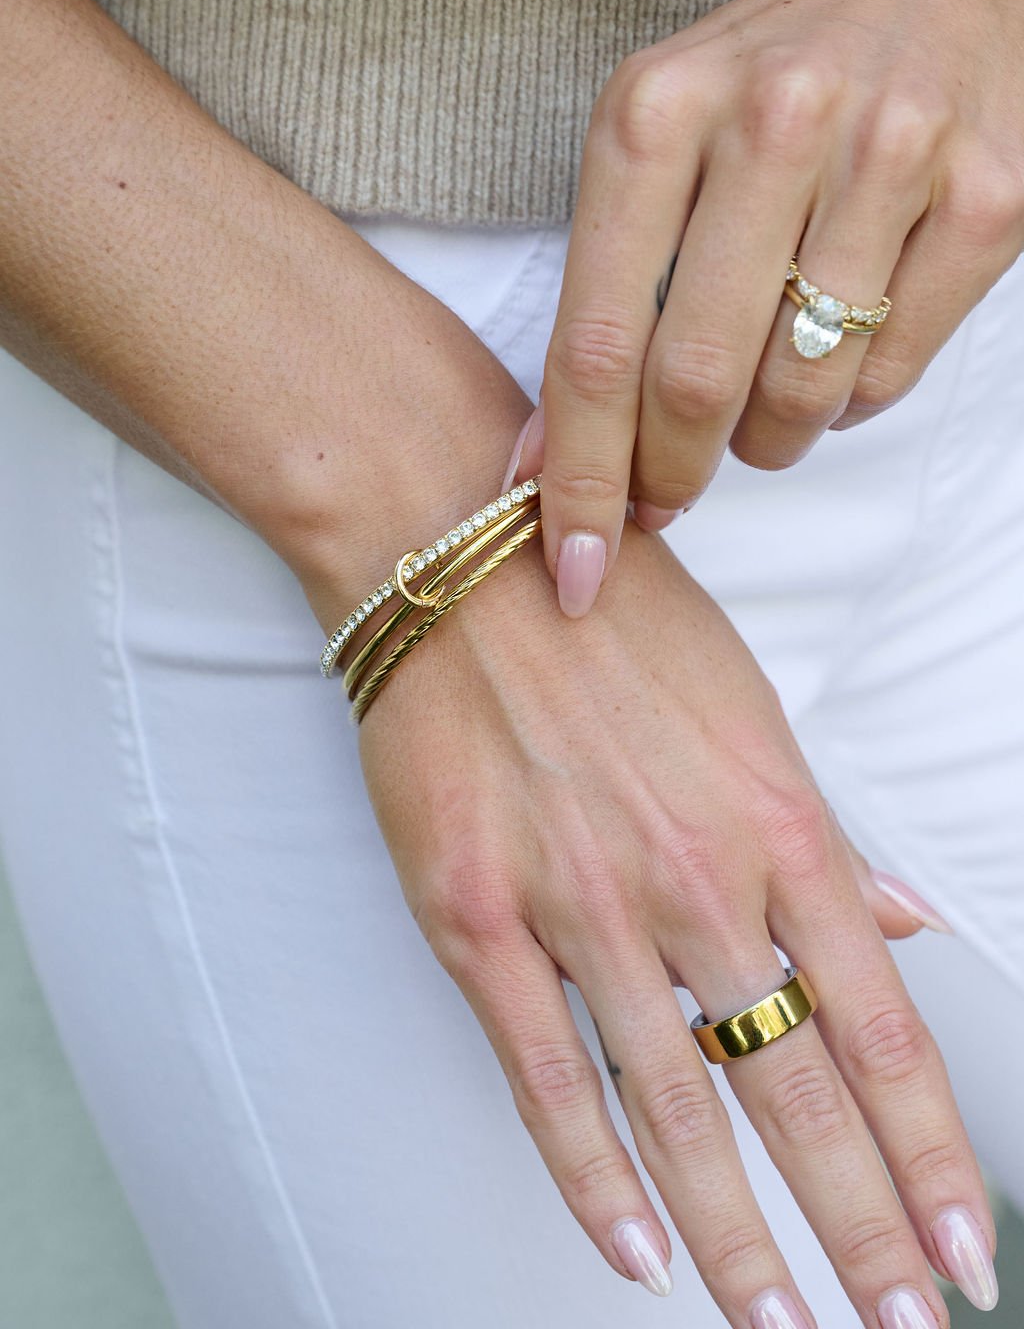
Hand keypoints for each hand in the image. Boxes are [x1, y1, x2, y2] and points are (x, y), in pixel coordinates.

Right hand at [345, 523, 991, 1322]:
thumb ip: (821, 836)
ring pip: (676, 1109)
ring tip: (786, 1327)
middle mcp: (696, 881)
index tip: (970, 1247)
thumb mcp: (750, 708)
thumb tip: (903, 925)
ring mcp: (582, 907)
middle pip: (795, 1091)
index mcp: (777, 825)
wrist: (461, 564)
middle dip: (863, 1227)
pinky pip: (544, 1076)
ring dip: (740, 1239)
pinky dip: (592, 1178)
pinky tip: (638, 1254)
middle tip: (905, 1327)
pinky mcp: (478, 920)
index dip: (932, 1151)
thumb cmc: (616, 622)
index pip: (878, 1028)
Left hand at [533, 0, 1023, 614]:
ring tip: (753, 408)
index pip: (596, 339)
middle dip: (666, 475)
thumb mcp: (652, 142)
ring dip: (762, 442)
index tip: (569, 565)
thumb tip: (545, 461)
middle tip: (661, 498)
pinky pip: (890, 376)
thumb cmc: (764, 75)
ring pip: (800, 392)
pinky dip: (844, 405)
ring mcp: (893, 157)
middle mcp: (775, 124)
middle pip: (695, 380)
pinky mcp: (987, 198)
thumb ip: (598, 293)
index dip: (576, 475)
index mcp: (657, 111)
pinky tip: (831, 359)